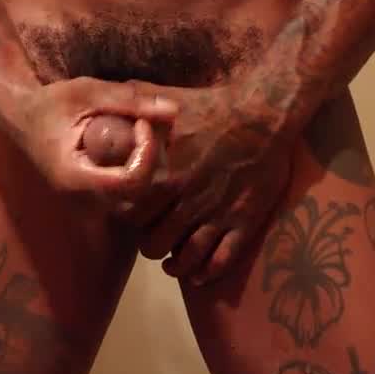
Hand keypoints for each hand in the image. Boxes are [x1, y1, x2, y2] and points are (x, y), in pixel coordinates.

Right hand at [10, 77, 177, 203]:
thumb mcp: (89, 93)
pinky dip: (136, 172)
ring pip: (133, 200)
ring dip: (147, 169)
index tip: (142, 123)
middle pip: (137, 196)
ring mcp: (85, 203)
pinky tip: (133, 147)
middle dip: (152, 161)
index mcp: (76, 177)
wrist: (21, 117)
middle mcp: (81, 200)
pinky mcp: (90, 199)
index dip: (146, 153)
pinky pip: (123, 196)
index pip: (130, 182)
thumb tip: (174, 110)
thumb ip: (130, 101)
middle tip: (148, 129)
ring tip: (142, 137)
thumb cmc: (51, 102)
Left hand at [115, 81, 292, 284]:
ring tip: (173, 264)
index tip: (132, 216)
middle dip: (151, 244)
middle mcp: (187, 201)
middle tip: (154, 238)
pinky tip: (200, 274)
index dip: (129, 218)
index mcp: (165, 175)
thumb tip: (110, 100)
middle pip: (155, 243)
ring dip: (177, 265)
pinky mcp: (244, 222)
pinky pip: (222, 259)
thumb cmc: (214, 104)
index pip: (132, 214)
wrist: (264, 113)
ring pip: (187, 258)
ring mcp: (217, 215)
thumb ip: (136, 102)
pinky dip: (207, 272)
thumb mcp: (168, 99)